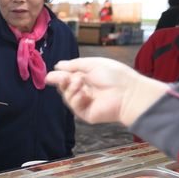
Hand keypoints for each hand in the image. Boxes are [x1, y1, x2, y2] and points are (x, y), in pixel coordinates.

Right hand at [46, 57, 168, 125]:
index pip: (68, 78)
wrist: (128, 92)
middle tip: (61, 77)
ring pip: (67, 96)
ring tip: (79, 82)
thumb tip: (58, 65)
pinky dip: (76, 98)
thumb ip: (74, 64)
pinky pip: (74, 106)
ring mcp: (85, 103)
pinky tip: (83, 93)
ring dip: (70, 88)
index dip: (58, 76)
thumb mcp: (92, 64)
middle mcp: (85, 90)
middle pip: (64, 87)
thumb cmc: (115, 75)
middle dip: (61, 81)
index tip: (49, 75)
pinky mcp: (86, 114)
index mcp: (87, 78)